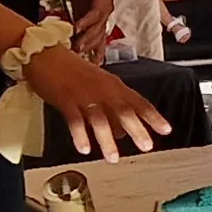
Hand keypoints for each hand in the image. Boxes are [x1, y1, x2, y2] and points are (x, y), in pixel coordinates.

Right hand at [25, 45, 166, 159]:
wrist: (45, 53)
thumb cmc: (71, 70)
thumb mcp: (97, 86)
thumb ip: (111, 109)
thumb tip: (123, 132)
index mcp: (113, 85)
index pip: (138, 102)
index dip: (153, 116)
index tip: (166, 129)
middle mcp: (102, 89)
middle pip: (124, 110)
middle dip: (137, 129)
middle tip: (146, 146)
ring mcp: (84, 94)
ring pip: (100, 119)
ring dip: (107, 140)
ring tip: (113, 157)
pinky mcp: (65, 99)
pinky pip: (75, 120)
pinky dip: (81, 135)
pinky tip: (85, 148)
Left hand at [64, 0, 117, 50]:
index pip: (97, 12)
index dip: (87, 21)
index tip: (76, 28)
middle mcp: (106, 11)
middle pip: (99, 28)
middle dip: (88, 39)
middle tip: (77, 47)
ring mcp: (103, 20)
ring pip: (99, 36)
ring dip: (90, 47)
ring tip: (80, 55)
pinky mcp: (97, 26)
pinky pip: (100, 42)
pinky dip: (98, 53)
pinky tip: (95, 64)